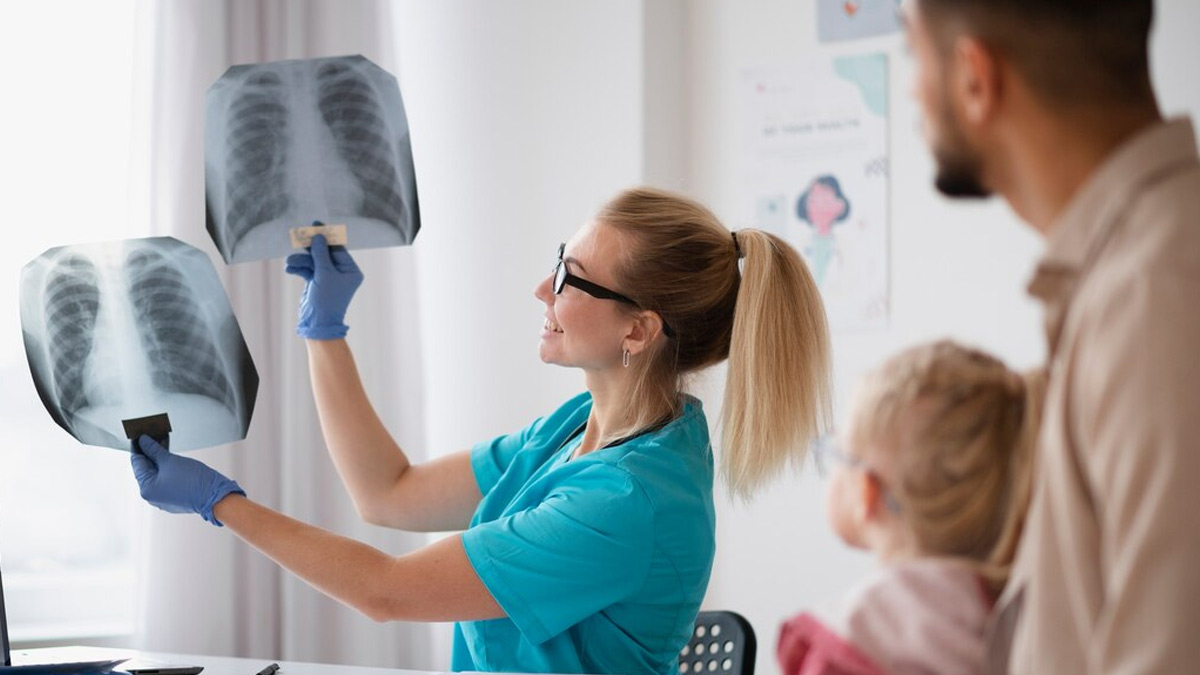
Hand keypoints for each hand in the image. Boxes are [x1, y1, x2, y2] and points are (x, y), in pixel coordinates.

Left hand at [130, 435, 244, 525]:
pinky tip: (172, 460)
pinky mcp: (174, 498)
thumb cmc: (193, 481)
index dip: (139, 448)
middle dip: (150, 454)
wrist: (215, 495)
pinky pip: (165, 481)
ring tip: (164, 447)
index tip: (141, 436)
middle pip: (146, 470)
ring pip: (157, 475)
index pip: (137, 463)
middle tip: (154, 438)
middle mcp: (152, 496)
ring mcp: (163, 499)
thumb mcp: (171, 460)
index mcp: (146, 489)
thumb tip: (144, 442)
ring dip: (160, 461)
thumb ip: (154, 450)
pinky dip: (167, 470)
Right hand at [285, 228, 364, 339]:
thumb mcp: (324, 274)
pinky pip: (308, 270)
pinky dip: (299, 268)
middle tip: (300, 235)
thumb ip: (320, 254)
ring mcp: (328, 277)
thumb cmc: (327, 300)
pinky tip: (290, 268)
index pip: (338, 249)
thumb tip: (319, 236)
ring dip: (301, 261)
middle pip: (324, 253)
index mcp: (351, 271)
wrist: (317, 323)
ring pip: (313, 262)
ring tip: (290, 262)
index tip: (316, 224)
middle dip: (311, 248)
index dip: (326, 237)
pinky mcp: (317, 282)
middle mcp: (341, 273)